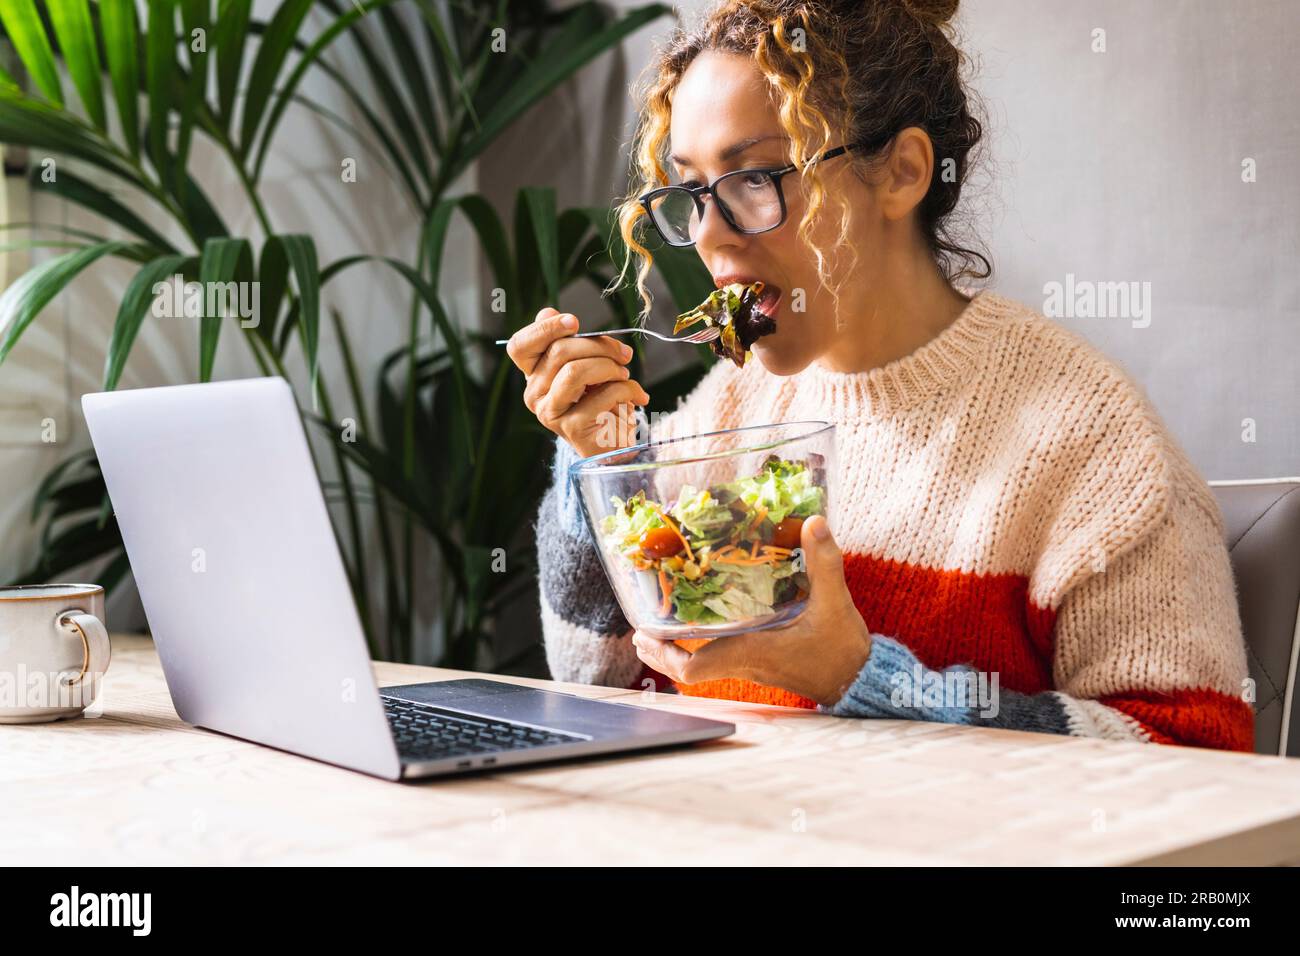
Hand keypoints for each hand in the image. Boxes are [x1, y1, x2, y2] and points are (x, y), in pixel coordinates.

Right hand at [507, 307, 650, 458]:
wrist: (614, 442)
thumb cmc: (601, 399)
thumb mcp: (587, 364)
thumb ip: (570, 341)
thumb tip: (548, 312)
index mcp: (534, 374)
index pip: (519, 346)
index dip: (544, 329)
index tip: (575, 321)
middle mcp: (534, 394)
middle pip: (558, 351)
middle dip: (599, 345)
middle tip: (624, 354)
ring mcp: (550, 413)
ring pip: (575, 371)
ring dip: (609, 367)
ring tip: (625, 373)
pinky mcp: (571, 428)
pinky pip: (601, 395)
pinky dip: (627, 389)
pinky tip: (637, 395)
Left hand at [630, 514, 871, 706]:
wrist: (861, 682)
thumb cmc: (843, 652)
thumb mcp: (835, 604)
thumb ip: (824, 563)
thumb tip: (814, 523)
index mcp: (751, 653)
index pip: (696, 669)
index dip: (665, 656)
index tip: (645, 634)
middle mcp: (743, 663)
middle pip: (687, 668)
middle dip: (659, 651)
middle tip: (639, 628)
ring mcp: (750, 665)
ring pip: (700, 664)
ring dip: (676, 649)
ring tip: (657, 625)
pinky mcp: (760, 662)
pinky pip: (719, 657)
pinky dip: (701, 644)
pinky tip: (700, 622)